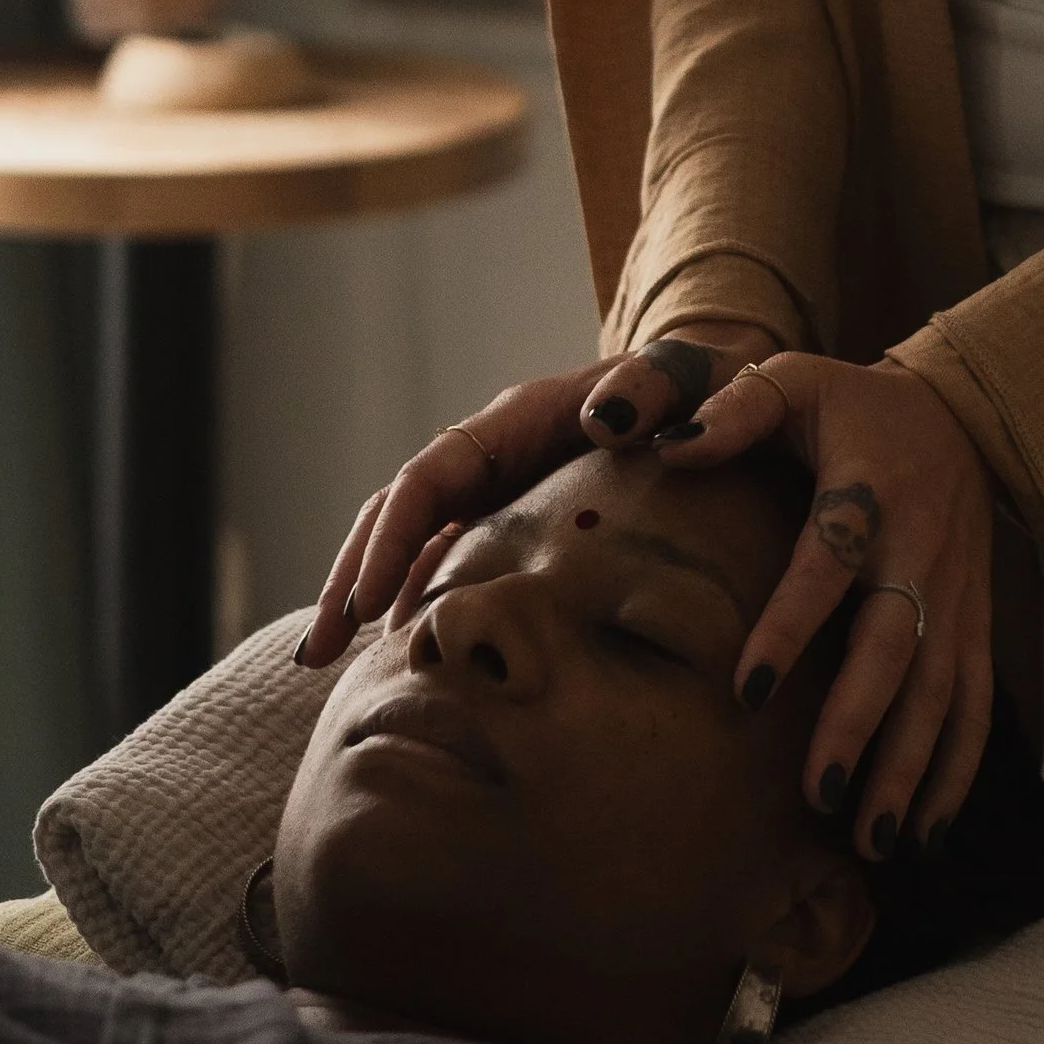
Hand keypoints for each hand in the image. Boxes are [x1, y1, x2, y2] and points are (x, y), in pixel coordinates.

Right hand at [295, 322, 779, 667]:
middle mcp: (496, 447)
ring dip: (362, 592)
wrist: (727, 391)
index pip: (430, 475)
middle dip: (351, 577)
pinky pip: (443, 550)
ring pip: (409, 534)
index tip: (367, 605)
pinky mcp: (512, 511)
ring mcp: (499, 481)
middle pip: (397, 508)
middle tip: (316, 654)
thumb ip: (651, 388)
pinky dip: (408, 594)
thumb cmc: (710, 387)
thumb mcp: (688, 379)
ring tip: (323, 664)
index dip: (392, 538)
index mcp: (521, 418)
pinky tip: (393, 648)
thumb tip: (600, 416)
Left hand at [630, 351, 994, 859]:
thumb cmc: (850, 406)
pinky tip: (926, 829)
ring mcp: (956, 592)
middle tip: (819, 793)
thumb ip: (733, 409)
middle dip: (862, 721)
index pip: (828, 560)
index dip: (791, 624)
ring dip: (912, 765)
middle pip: (895, 643)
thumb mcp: (794, 381)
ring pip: (942, 688)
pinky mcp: (975, 622)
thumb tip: (666, 446)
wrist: (959, 413)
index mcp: (869, 488)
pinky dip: (958, 768)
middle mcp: (921, 547)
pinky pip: (977, 702)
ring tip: (871, 838)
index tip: (746, 690)